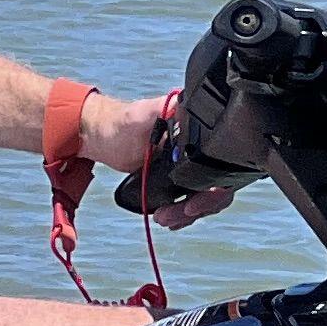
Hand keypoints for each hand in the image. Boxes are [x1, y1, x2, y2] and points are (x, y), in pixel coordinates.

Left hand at [87, 88, 238, 229]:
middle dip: (199, 206)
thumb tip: (181, 107)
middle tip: (175, 214)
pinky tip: (168, 218)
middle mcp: (199, 150)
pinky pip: (189, 201)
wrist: (104, 135)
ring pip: (203, 198)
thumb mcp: (144, 113)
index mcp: (199, 133)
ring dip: (187, 214)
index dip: (214, 189)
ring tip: (164, 218)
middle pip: (216, 187)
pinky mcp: (177, 180)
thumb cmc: (123, 120)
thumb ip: (162, 110)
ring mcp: (189, 166)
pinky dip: (181, 213)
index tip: (194, 202)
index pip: (222, 164)